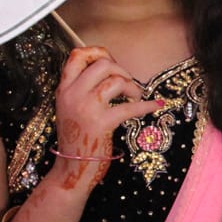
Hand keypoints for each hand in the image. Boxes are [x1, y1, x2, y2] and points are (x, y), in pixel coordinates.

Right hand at [51, 47, 158, 188]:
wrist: (72, 168)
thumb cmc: (78, 137)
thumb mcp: (71, 108)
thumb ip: (83, 88)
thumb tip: (112, 69)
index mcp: (64, 89)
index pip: (77, 56)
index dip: (98, 53)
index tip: (112, 62)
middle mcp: (72, 95)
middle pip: (102, 64)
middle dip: (122, 70)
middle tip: (128, 85)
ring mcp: (85, 108)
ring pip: (116, 80)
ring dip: (133, 87)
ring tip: (136, 97)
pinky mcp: (100, 123)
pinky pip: (130, 107)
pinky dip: (147, 105)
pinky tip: (157, 105)